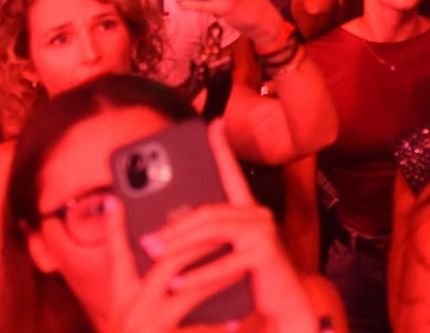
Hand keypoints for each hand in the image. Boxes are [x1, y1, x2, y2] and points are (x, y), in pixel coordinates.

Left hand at [105, 120, 316, 332]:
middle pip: (209, 210)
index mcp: (247, 211)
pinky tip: (177, 284)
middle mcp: (258, 215)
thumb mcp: (226, 255)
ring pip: (214, 230)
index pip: (231, 174)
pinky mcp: (266, 254)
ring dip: (179, 244)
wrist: (285, 306)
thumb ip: (206, 241)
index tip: (212, 123)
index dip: (222, 147)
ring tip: (152, 255)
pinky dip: (198, 275)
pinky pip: (226, 263)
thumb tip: (162, 235)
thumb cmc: (250, 280)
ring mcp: (264, 232)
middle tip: (144, 239)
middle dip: (174, 224)